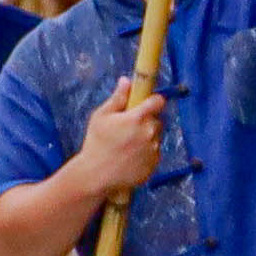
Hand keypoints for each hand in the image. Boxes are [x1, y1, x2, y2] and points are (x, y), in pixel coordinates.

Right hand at [60, 77, 167, 200]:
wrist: (96, 174)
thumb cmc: (96, 142)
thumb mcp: (101, 116)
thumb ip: (118, 98)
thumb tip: (127, 80)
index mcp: (138, 118)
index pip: (158, 101)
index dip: (153, 100)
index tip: (146, 103)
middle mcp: (150, 132)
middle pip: (157, 119)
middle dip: (146, 121)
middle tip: (128, 128)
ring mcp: (154, 149)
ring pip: (156, 137)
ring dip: (147, 137)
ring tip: (126, 145)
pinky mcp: (155, 163)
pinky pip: (154, 152)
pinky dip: (146, 152)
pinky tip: (130, 157)